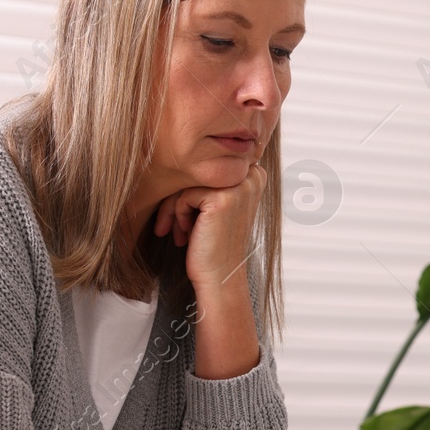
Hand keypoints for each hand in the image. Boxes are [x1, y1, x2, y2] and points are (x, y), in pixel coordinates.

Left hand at [151, 161, 266, 293]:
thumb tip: (183, 153)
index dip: (192, 189)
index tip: (186, 215)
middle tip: (173, 225)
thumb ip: (213, 178)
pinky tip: (184, 234)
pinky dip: (177, 214)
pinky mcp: (222, 198)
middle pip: (198, 171)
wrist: (220, 277)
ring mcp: (239, 186)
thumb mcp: (220, 205)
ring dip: (174, 208)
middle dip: (179, 198)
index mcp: (256, 174)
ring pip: (188, 182)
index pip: (209, 166)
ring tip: (178, 231)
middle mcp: (252, 176)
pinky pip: (185, 194)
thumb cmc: (215, 244)